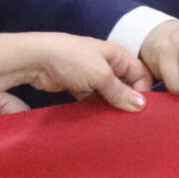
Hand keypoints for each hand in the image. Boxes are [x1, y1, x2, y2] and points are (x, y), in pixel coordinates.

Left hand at [12, 33, 149, 111]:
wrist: (36, 59)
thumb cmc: (71, 59)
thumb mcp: (101, 75)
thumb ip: (120, 92)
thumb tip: (141, 106)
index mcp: (118, 55)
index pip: (141, 74)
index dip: (142, 91)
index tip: (141, 111)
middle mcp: (108, 64)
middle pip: (126, 85)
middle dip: (127, 101)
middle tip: (128, 120)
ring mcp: (93, 76)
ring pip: (109, 95)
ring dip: (111, 107)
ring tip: (113, 123)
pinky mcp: (80, 87)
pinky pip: (94, 100)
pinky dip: (96, 109)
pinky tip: (97, 120)